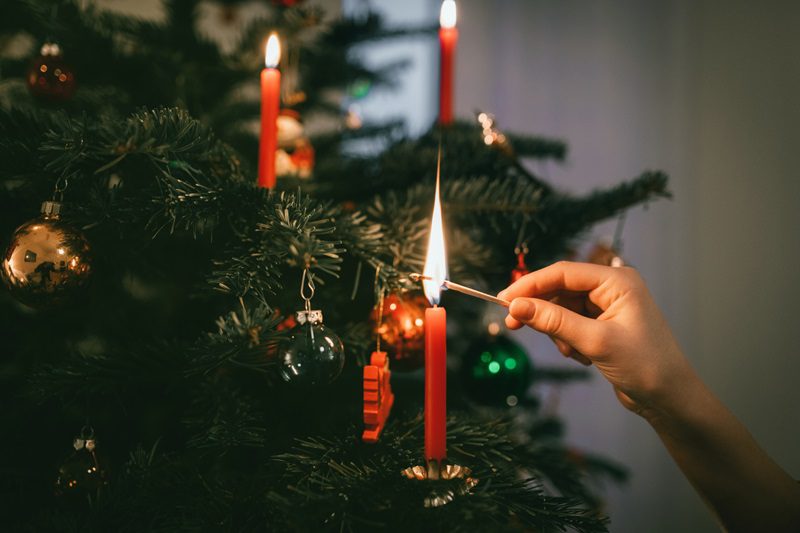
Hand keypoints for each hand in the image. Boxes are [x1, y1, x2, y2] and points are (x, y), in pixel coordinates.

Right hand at [499, 261, 694, 417]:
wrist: (670, 398)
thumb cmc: (645, 365)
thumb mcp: (595, 341)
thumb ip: (554, 321)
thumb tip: (517, 306)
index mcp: (617, 280)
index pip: (563, 272)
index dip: (531, 285)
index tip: (504, 299)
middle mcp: (612, 288)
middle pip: (560, 289)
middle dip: (542, 310)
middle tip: (514, 324)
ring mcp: (608, 307)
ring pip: (562, 308)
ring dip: (558, 331)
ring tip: (573, 353)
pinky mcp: (603, 325)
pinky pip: (570, 323)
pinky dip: (568, 339)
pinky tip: (581, 357)